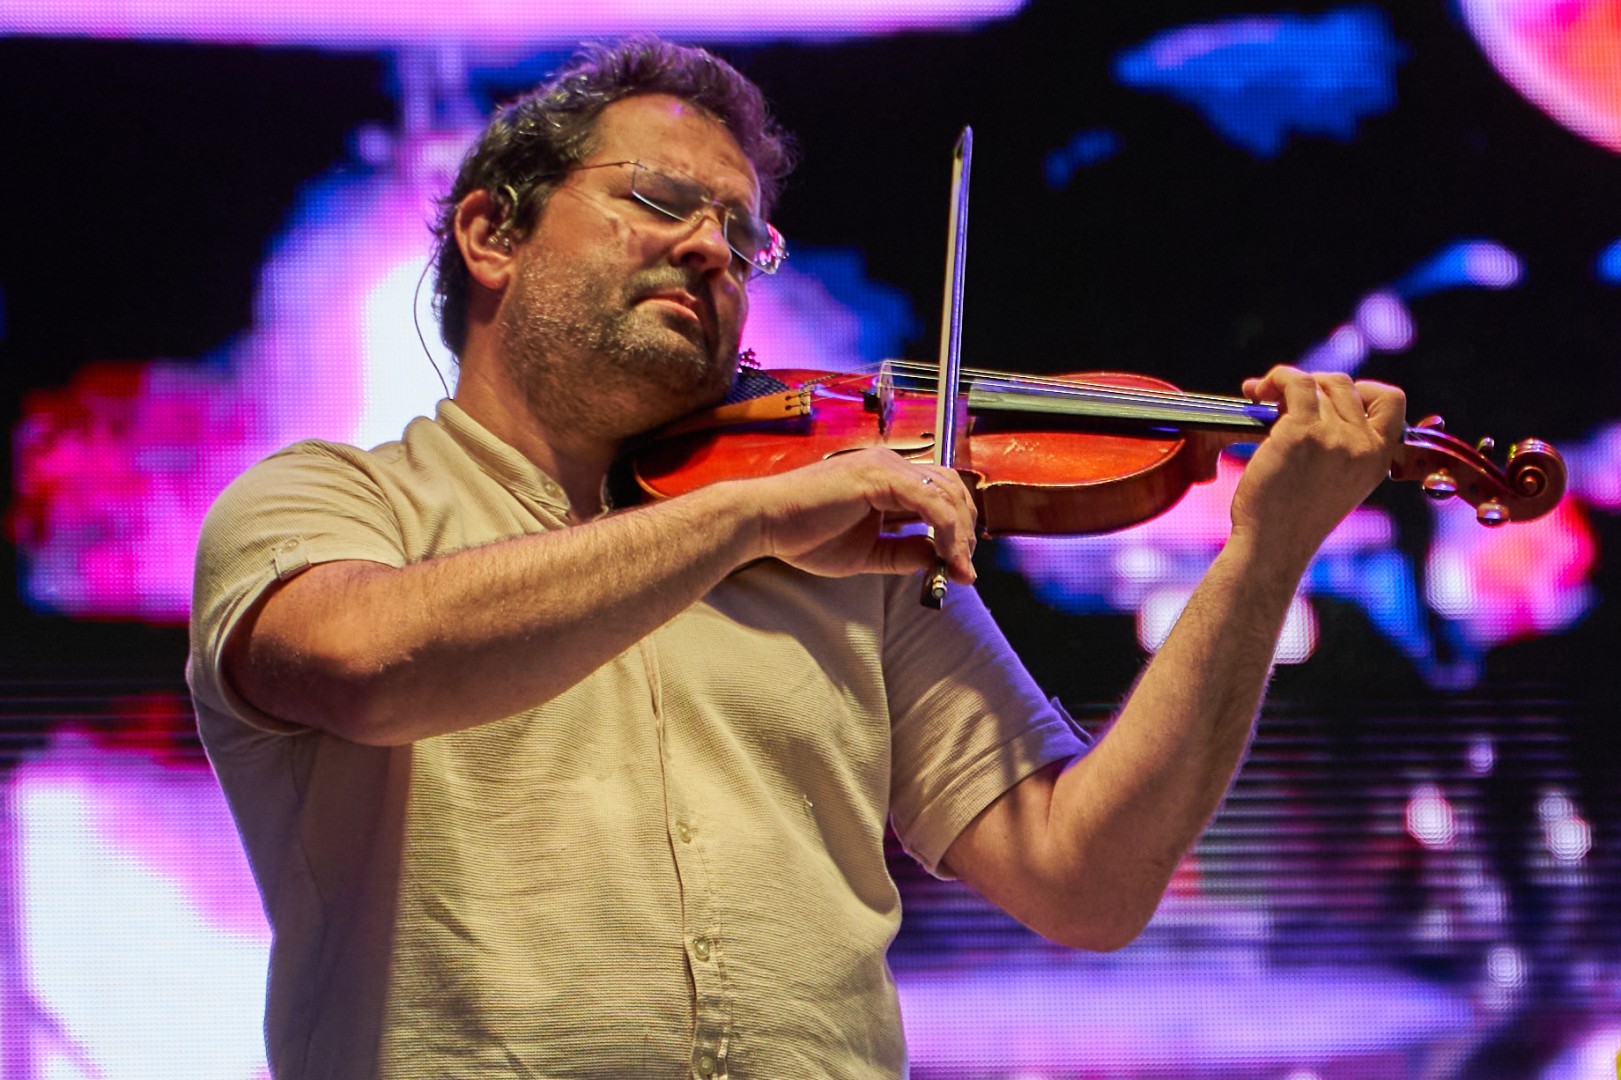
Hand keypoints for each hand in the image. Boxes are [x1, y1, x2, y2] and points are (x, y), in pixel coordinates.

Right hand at [732, 447, 977, 582]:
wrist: (765, 522)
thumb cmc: (802, 534)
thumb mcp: (864, 553)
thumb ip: (900, 553)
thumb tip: (935, 558)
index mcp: (885, 477)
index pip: (937, 493)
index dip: (956, 527)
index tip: (959, 564)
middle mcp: (889, 464)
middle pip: (951, 488)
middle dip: (966, 530)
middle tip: (965, 567)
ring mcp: (885, 466)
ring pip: (946, 493)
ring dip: (960, 534)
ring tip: (958, 566)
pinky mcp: (879, 476)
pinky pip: (930, 502)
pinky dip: (945, 530)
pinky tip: (945, 556)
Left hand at [1230, 366, 1405, 570]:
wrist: (1273, 545)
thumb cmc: (1293, 519)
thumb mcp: (1339, 482)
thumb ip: (1343, 447)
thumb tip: (1318, 401)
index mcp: (1378, 458)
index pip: (1392, 401)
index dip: (1362, 389)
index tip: (1331, 398)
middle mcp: (1363, 444)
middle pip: (1345, 385)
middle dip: (1314, 384)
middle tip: (1285, 399)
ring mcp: (1334, 437)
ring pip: (1316, 383)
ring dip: (1286, 383)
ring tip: (1264, 395)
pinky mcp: (1301, 432)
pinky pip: (1294, 383)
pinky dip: (1275, 378)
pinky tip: (1257, 390)